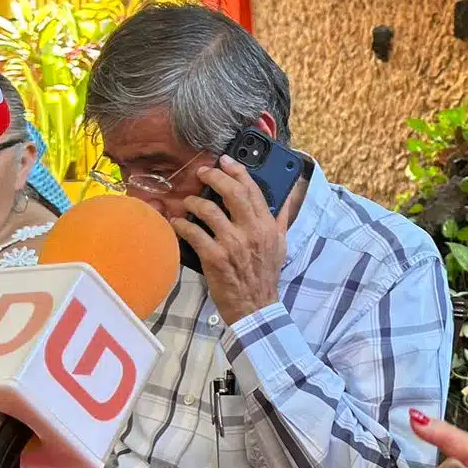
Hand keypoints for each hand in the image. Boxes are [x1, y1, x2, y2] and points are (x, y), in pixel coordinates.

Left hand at [173, 156, 286, 325]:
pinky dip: (182, 225)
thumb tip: (289, 194)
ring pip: (208, 210)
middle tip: (202, 173)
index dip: (237, 171)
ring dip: (193, 202)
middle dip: (214, 177)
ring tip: (188, 203)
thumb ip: (282, 217)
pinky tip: (177, 223)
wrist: (255, 306)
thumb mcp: (281, 244)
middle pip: (231, 193)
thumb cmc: (265, 274)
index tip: (225, 161)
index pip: (253, 189)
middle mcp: (252, 231)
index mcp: (268, 226)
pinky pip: (193, 233)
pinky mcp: (214, 258)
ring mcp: (232, 244)